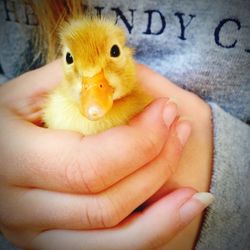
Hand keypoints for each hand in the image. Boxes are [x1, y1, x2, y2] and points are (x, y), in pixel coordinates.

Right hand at [0, 61, 210, 248]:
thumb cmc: (8, 117)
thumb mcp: (29, 92)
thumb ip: (73, 81)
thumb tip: (124, 72)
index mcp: (12, 161)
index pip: (88, 165)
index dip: (138, 142)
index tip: (166, 111)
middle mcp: (21, 208)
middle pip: (105, 203)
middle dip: (155, 166)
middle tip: (180, 131)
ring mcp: (36, 233)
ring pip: (109, 240)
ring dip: (161, 218)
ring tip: (194, 195)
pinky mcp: (52, 242)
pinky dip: (145, 236)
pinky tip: (173, 216)